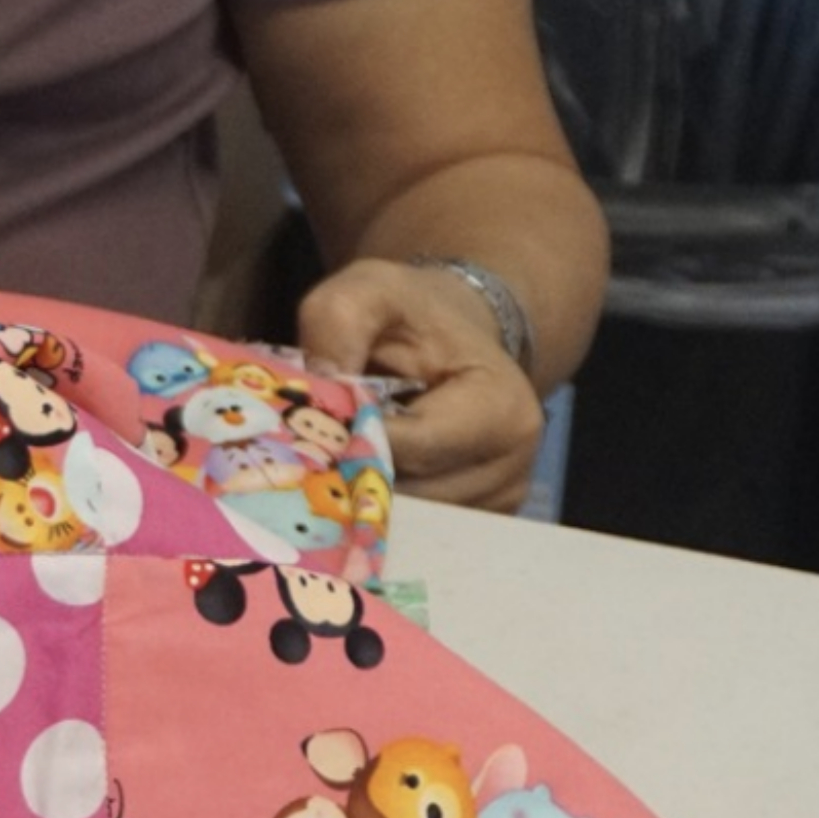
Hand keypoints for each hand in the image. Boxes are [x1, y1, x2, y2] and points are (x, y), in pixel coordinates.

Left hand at [298, 258, 546, 511]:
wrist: (449, 329)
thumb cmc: (408, 312)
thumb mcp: (367, 290)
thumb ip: (338, 323)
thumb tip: (320, 383)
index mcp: (501, 408)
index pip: (416, 448)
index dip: (355, 438)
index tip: (309, 423)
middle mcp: (512, 464)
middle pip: (413, 493)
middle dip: (354, 470)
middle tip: (306, 444)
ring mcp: (497, 499)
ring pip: (410, 518)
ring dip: (363, 490)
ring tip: (331, 451)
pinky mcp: (473, 517)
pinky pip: (416, 527)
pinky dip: (378, 503)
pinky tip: (356, 468)